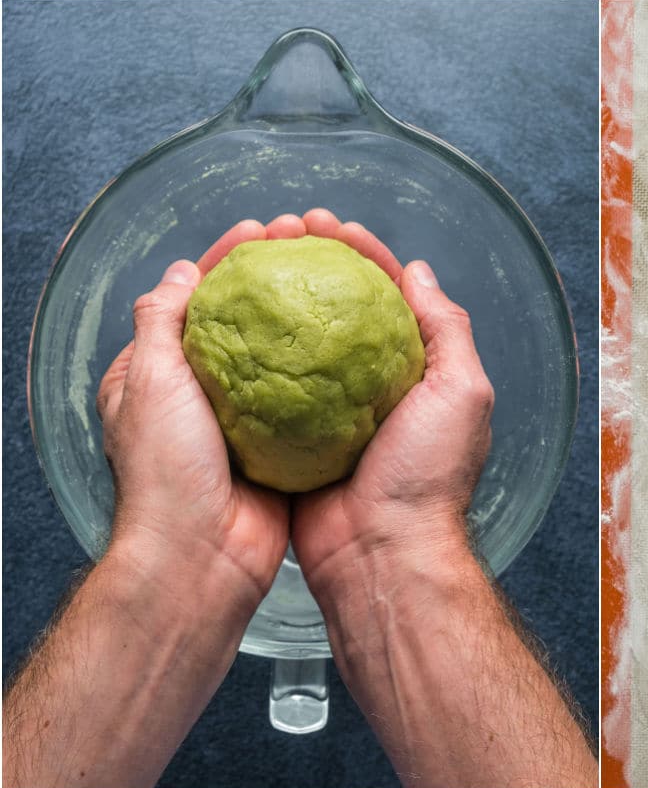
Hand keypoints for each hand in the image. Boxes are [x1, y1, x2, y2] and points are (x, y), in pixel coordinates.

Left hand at [95, 217, 302, 613]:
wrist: (204, 556)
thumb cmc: (166, 471)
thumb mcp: (150, 381)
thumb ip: (162, 323)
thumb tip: (181, 273)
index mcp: (162, 376)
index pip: (198, 299)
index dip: (229, 259)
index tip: (266, 231)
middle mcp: (206, 394)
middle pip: (246, 319)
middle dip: (278, 275)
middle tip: (310, 240)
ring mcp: (248, 420)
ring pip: (283, 353)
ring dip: (308, 314)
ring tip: (340, 274)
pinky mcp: (285, 444)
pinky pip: (312, 394)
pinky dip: (332, 364)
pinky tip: (358, 337)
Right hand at [278, 209, 495, 590]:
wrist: (380, 552)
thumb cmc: (427, 475)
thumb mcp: (462, 391)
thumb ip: (446, 329)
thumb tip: (419, 271)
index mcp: (415, 371)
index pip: (389, 295)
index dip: (363, 254)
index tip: (330, 225)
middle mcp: (372, 385)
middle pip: (338, 308)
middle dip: (312, 263)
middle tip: (282, 230)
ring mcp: (329, 410)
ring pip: (300, 341)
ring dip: (278, 298)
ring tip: (251, 259)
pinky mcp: (291, 436)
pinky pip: (267, 385)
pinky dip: (252, 352)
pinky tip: (228, 321)